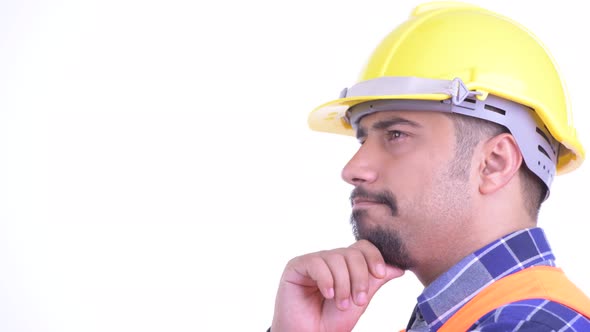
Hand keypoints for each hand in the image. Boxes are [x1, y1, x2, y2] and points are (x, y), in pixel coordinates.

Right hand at [270, 240, 403, 331]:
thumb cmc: (331, 321)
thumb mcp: (360, 300)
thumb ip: (375, 282)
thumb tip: (398, 268)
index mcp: (345, 265)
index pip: (362, 247)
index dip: (374, 257)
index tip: (380, 274)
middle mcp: (329, 259)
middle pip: (352, 253)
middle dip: (359, 278)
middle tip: (357, 301)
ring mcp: (312, 261)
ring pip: (336, 258)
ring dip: (343, 285)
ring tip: (341, 304)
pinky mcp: (296, 266)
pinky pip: (316, 264)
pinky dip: (326, 280)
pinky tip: (327, 294)